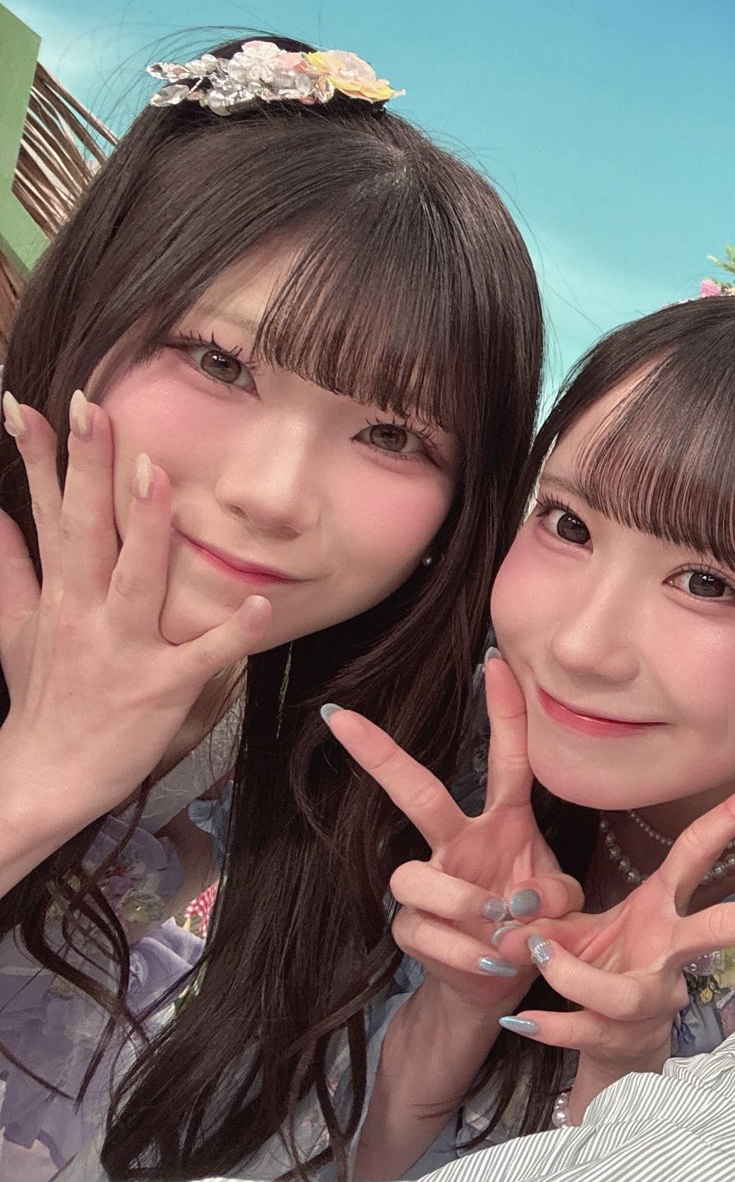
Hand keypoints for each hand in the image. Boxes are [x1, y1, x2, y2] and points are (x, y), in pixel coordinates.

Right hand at [0, 393, 268, 859]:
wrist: (44, 778)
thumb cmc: (44, 699)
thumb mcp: (15, 629)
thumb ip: (9, 569)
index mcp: (60, 593)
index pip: (48, 512)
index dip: (40, 457)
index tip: (30, 402)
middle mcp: (86, 613)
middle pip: (87, 530)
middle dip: (90, 469)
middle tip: (96, 409)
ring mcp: (123, 649)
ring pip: (136, 579)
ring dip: (147, 528)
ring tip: (158, 475)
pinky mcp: (160, 689)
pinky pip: (202, 658)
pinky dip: (232, 635)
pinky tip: (261, 606)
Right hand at [324, 654, 582, 1015]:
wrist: (502, 981)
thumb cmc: (533, 924)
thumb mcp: (563, 903)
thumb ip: (559, 894)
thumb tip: (530, 901)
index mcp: (505, 822)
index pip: (508, 761)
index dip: (506, 713)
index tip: (496, 661)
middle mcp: (460, 842)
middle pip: (418, 794)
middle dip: (382, 756)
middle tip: (343, 721)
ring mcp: (429, 882)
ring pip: (415, 875)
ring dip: (464, 903)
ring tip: (504, 928)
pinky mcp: (411, 927)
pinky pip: (428, 932)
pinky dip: (470, 952)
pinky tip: (496, 961)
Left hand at [505, 778, 734, 1100]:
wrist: (609, 1046)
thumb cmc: (604, 970)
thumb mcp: (577, 928)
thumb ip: (543, 909)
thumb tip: (508, 904)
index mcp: (662, 909)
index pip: (700, 854)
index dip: (733, 818)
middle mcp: (669, 952)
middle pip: (722, 930)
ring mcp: (652, 998)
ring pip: (625, 993)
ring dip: (575, 974)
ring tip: (537, 954)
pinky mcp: (623, 1037)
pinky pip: (585, 1028)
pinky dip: (553, 1023)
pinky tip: (526, 1019)